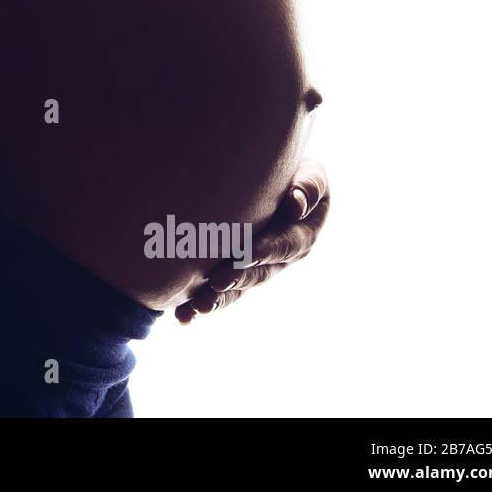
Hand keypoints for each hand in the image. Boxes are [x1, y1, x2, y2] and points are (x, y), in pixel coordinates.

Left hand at [175, 159, 329, 323]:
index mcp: (299, 236)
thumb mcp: (310, 175)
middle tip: (217, 283)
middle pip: (257, 273)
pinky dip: (197, 306)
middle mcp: (276, 260)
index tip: (245, 254)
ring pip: (235, 288)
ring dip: (217, 298)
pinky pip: (215, 292)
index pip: (284, 245)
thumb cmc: (293, 174)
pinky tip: (181, 317)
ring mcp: (251, 269)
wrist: (269, 181)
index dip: (265, 250)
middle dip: (237, 279)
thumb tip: (295, 204)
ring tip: (197, 306)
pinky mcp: (229, 273)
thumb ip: (308, 187)